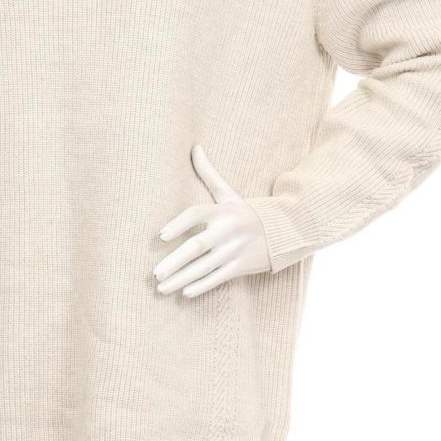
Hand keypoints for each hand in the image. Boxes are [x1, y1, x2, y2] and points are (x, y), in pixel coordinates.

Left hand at [153, 144, 270, 297]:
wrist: (286, 230)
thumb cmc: (248, 212)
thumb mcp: (230, 193)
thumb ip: (209, 174)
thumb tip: (195, 147)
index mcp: (221, 211)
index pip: (196, 214)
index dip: (178, 223)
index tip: (161, 236)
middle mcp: (227, 230)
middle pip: (197, 247)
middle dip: (175, 262)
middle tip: (155, 274)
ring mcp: (235, 250)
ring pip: (204, 267)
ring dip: (182, 279)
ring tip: (161, 288)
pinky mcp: (242, 266)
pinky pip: (219, 278)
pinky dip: (202, 287)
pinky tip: (185, 293)